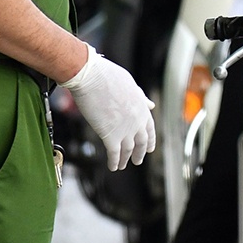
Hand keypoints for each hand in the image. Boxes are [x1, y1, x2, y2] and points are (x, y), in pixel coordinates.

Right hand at [59, 43, 155, 170]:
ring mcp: (125, 129)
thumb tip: (150, 105)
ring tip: (123, 166)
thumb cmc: (107, 75)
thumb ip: (141, 97)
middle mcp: (137, 120)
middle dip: (139, 153)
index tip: (150, 147)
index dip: (150, 140)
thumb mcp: (130, 84)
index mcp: (142, 107)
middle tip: (137, 160)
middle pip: (141, 142)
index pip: (150, 128)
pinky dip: (114, 162)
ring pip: (128, 150)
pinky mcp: (110, 135)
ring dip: (125, 160)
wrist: (91, 77)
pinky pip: (114, 153)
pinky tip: (112, 167)